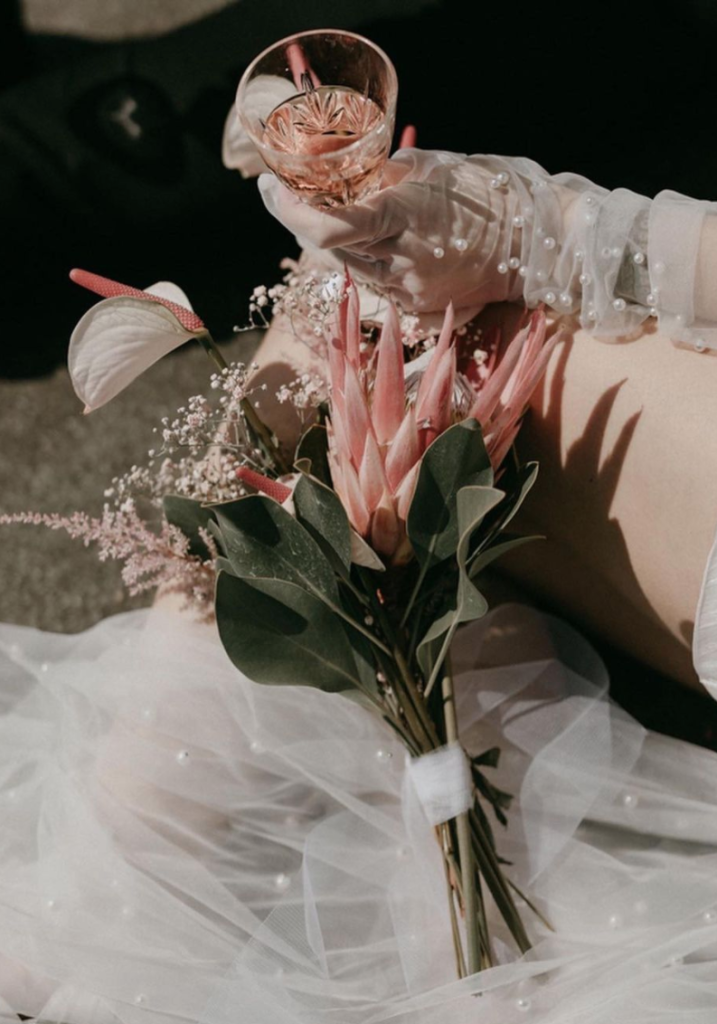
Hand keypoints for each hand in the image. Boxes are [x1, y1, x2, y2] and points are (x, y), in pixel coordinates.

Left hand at [258, 148, 538, 317]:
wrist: (530, 245)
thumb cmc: (484, 193)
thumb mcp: (429, 168)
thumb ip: (380, 176)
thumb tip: (341, 177)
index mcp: (403, 216)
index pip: (327, 227)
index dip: (288, 212)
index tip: (269, 188)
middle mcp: (400, 260)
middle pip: (328, 248)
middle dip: (307, 221)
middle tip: (300, 192)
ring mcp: (407, 290)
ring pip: (349, 268)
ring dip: (340, 243)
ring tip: (360, 215)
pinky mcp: (415, 309)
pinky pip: (374, 283)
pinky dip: (369, 262)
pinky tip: (389, 243)